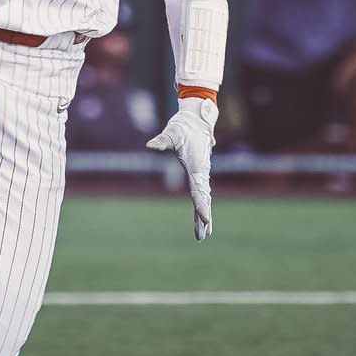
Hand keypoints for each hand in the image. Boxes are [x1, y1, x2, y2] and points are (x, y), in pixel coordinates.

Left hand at [147, 97, 216, 240]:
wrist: (198, 119)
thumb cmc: (184, 126)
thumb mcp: (172, 132)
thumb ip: (162, 141)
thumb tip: (149, 145)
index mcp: (196, 167)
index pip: (199, 191)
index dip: (201, 206)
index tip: (206, 220)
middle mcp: (201, 172)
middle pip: (203, 199)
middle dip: (203, 218)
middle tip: (203, 236)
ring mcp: (201, 173)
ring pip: (204, 198)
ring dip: (203, 215)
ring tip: (204, 234)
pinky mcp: (199, 172)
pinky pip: (201, 193)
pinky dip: (202, 205)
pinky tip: (202, 217)